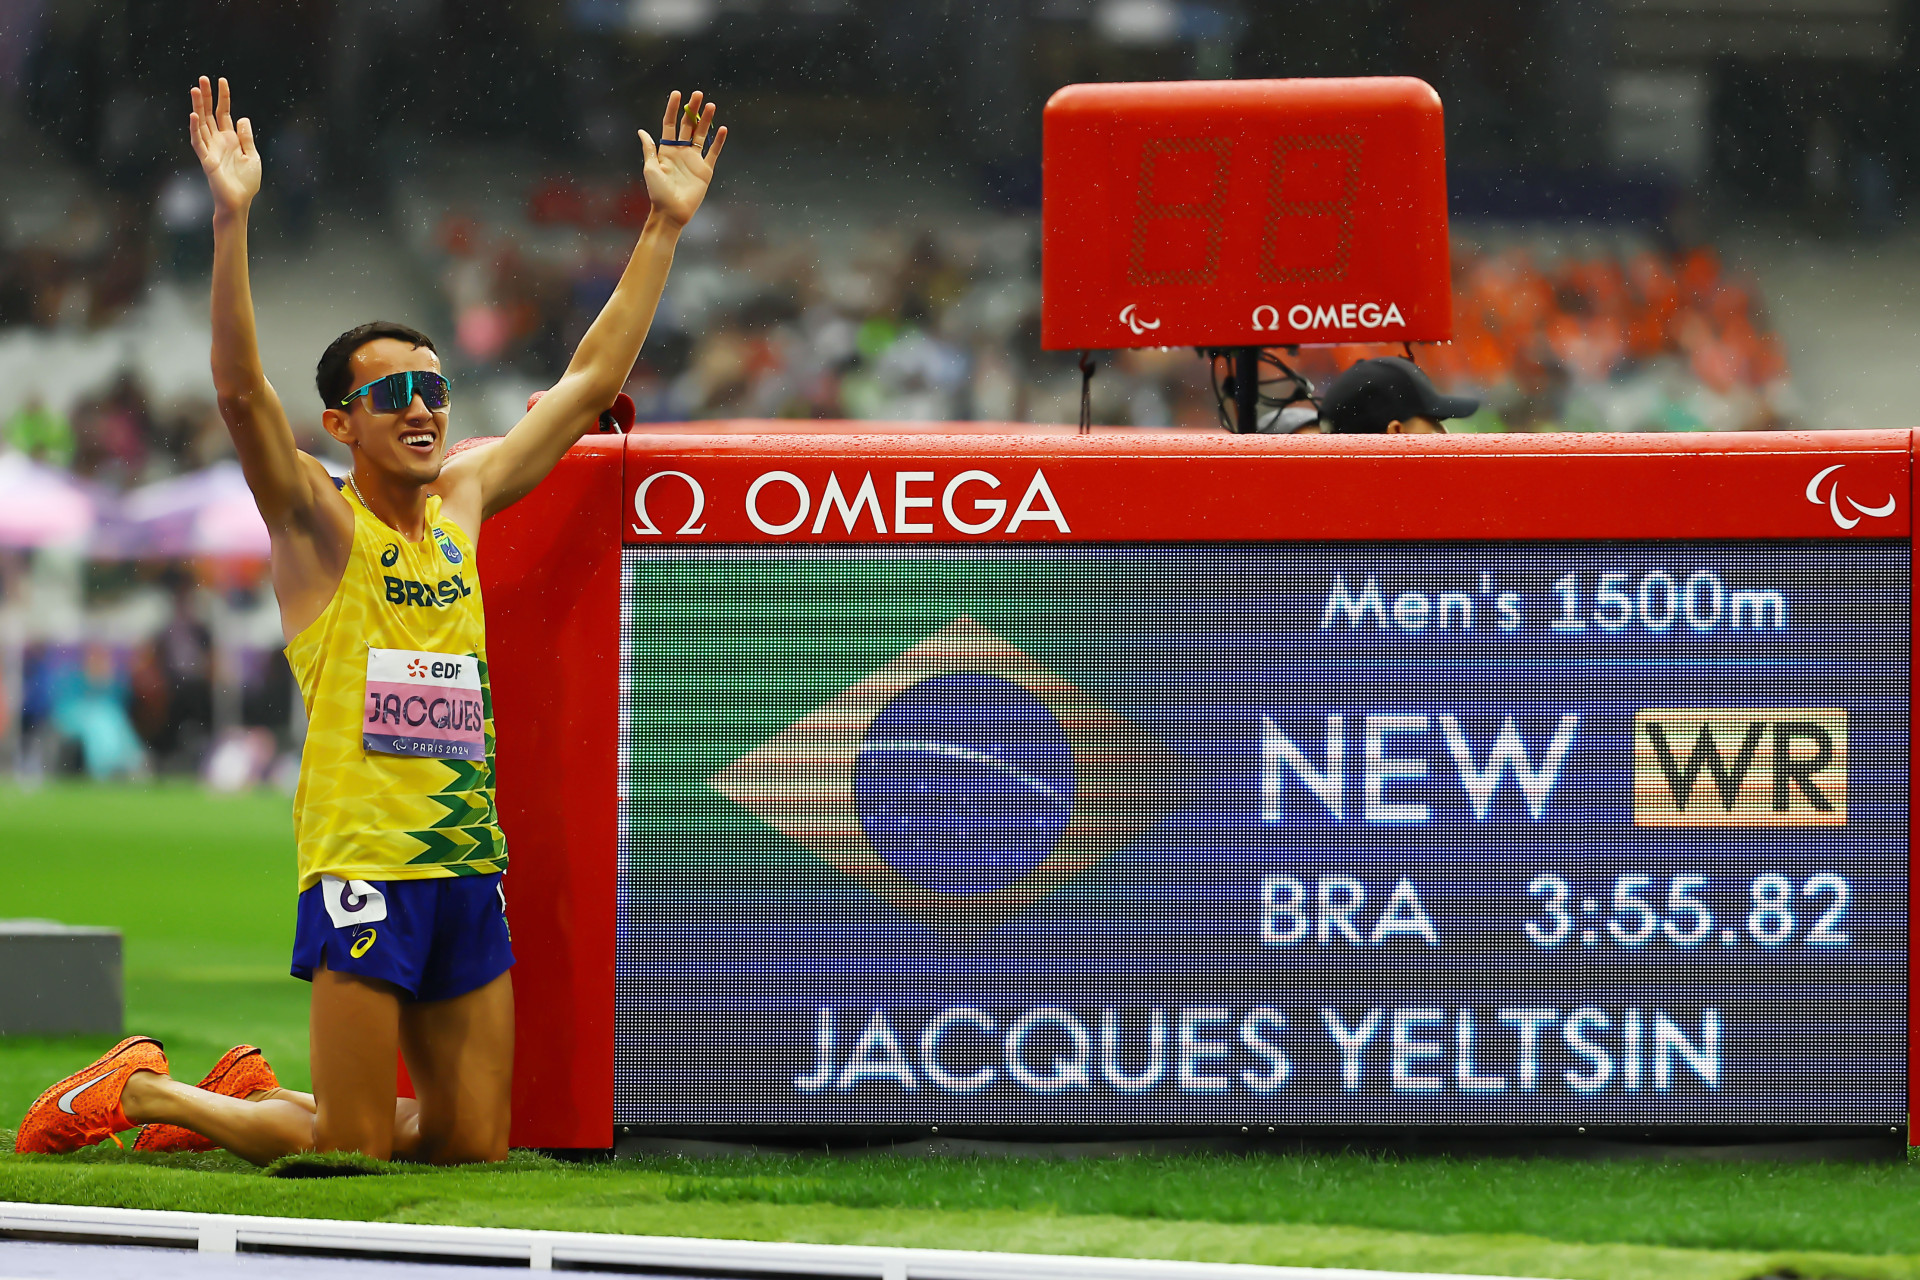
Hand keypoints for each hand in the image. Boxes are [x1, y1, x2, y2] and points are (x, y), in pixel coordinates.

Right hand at [188, 76, 259, 216]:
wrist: (240, 201)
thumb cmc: (246, 183)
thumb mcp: (252, 156)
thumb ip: (246, 137)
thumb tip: (242, 118)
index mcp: (230, 139)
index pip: (224, 113)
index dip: (223, 97)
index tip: (222, 80)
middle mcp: (218, 140)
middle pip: (209, 113)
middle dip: (206, 96)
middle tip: (202, 78)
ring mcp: (210, 148)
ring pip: (201, 123)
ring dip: (197, 106)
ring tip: (195, 89)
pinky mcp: (206, 159)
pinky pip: (198, 141)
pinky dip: (195, 128)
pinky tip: (194, 115)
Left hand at [638, 91, 726, 228]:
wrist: (672, 212)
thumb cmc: (658, 193)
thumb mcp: (651, 168)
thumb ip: (649, 149)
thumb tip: (642, 131)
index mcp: (666, 150)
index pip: (670, 124)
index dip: (673, 109)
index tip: (677, 94)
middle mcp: (681, 152)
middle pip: (688, 126)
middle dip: (692, 110)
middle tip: (698, 94)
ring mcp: (694, 160)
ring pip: (701, 135)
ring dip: (706, 120)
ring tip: (711, 105)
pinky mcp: (705, 170)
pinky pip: (713, 152)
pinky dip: (718, 141)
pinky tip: (722, 129)